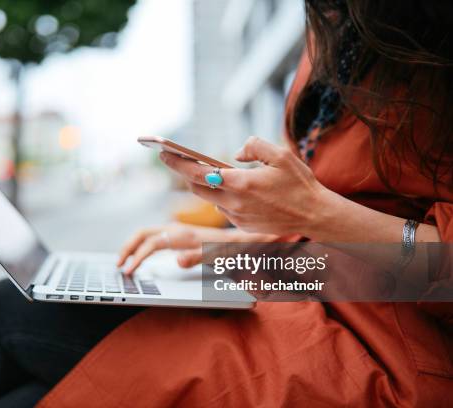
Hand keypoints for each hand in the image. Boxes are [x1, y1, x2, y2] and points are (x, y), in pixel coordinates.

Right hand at [117, 223, 275, 274]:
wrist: (251, 239)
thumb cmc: (237, 249)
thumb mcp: (220, 256)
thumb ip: (200, 257)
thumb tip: (177, 261)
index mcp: (185, 235)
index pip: (152, 243)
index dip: (138, 257)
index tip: (128, 272)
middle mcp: (179, 230)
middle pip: (144, 233)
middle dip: (128, 248)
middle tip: (118, 266)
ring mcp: (179, 231)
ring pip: (148, 234)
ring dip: (132, 246)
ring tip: (123, 262)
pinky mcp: (182, 236)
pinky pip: (155, 237)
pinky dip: (142, 245)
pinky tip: (140, 257)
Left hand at [159, 136, 331, 236]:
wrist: (316, 216)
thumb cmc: (300, 184)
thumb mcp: (281, 155)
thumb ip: (254, 146)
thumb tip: (236, 154)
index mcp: (241, 184)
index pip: (197, 174)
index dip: (177, 163)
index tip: (164, 153)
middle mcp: (234, 203)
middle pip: (198, 188)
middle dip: (189, 174)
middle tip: (183, 160)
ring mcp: (237, 218)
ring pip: (211, 200)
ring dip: (208, 187)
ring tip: (213, 173)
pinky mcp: (242, 226)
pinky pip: (225, 209)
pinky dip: (224, 198)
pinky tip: (238, 190)